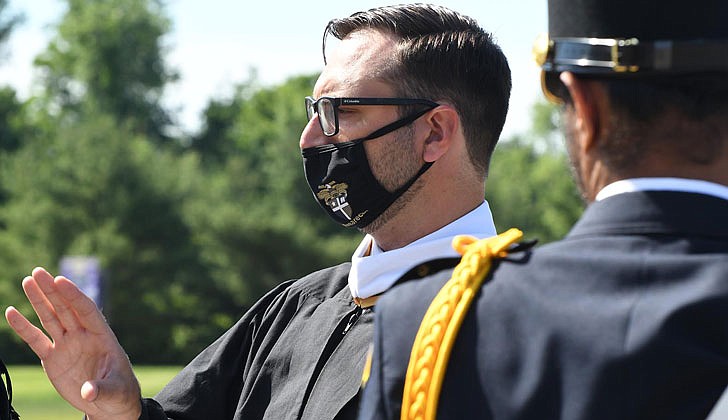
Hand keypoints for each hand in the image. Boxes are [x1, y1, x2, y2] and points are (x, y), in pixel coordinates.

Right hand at [5, 267, 141, 419]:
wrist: (108, 404)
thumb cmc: (119, 394)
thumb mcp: (115, 392)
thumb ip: (102, 390)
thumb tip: (89, 392)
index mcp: (102, 337)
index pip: (87, 310)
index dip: (74, 295)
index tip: (60, 280)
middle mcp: (83, 336)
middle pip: (66, 308)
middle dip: (52, 290)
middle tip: (38, 272)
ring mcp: (68, 345)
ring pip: (51, 317)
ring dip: (39, 300)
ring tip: (27, 280)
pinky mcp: (53, 358)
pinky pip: (36, 340)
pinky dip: (24, 328)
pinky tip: (11, 313)